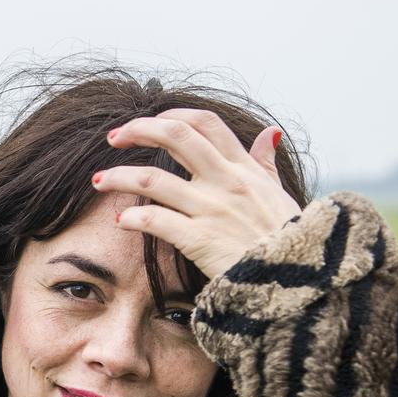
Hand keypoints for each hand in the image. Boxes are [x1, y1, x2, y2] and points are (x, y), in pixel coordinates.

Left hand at [95, 108, 302, 279]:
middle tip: (114, 138)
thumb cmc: (289, 241)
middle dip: (138, 130)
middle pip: (175, 136)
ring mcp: (211, 209)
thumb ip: (267, 163)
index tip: (151, 121)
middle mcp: (226, 181)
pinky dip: (132, 217)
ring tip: (98, 180)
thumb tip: (270, 133)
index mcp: (244, 168)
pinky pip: (155, 220)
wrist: (298, 281)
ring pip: (152, 178)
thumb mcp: (281, 194)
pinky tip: (121, 221)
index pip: (205, 123)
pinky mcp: (200, 239)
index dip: (173, 115)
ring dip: (118, 176)